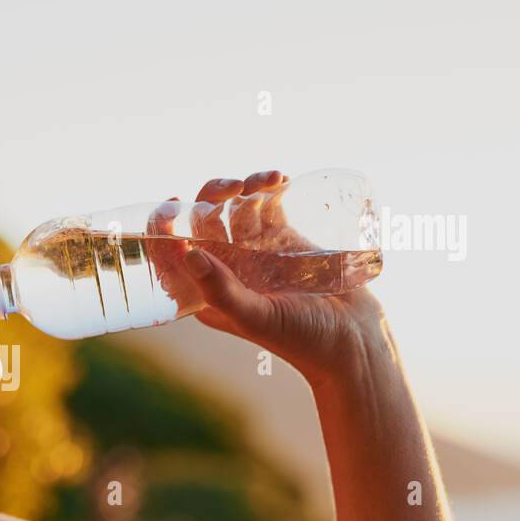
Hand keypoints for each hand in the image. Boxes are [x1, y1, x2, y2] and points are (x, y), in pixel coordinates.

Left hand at [146, 170, 386, 386]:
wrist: (353, 340)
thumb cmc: (301, 338)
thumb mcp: (256, 318)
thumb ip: (221, 291)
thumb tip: (188, 253)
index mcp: (206, 291)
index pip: (174, 252)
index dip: (165, 226)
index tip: (172, 203)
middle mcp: (226, 268)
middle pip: (204, 220)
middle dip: (212, 196)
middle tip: (233, 188)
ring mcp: (255, 252)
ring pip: (235, 207)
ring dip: (244, 187)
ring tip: (267, 181)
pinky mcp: (284, 239)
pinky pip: (267, 205)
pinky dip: (269, 188)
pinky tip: (279, 180)